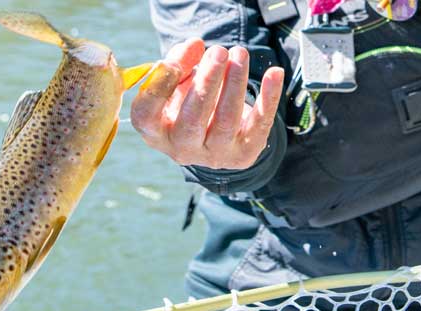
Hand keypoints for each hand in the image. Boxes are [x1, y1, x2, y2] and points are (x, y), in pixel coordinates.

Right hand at [129, 38, 285, 169]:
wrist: (214, 138)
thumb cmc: (188, 103)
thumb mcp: (177, 84)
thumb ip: (179, 62)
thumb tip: (195, 46)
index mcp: (155, 131)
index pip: (146, 114)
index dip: (158, 88)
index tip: (172, 63)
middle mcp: (181, 148)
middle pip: (192, 119)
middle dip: (207, 82)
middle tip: (218, 52)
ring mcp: (214, 155)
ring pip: (226, 120)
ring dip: (235, 83)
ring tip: (239, 54)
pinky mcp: (243, 154)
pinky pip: (259, 125)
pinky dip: (269, 97)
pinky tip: (274, 73)